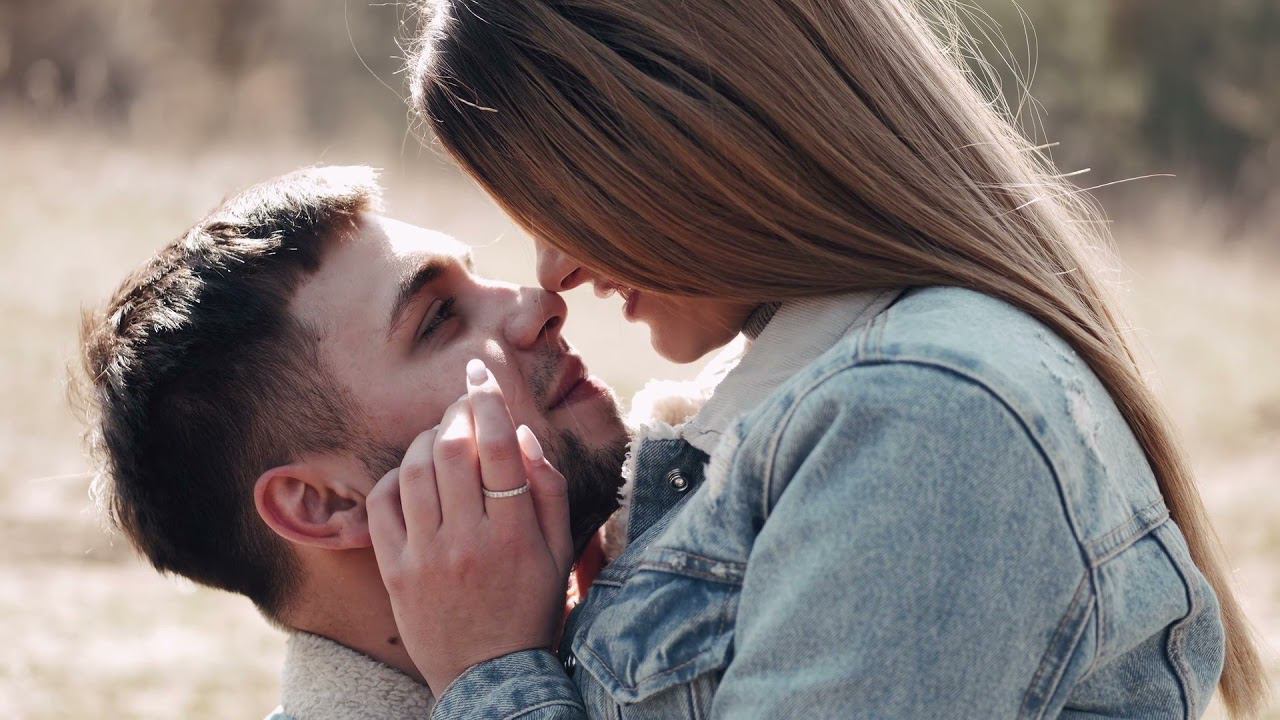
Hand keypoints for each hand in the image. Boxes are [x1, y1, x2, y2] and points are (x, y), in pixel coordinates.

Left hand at [367, 359, 573, 695]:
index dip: (489, 400)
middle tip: (462, 403)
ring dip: (426, 439)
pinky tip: (413, 475)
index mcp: (515, 534)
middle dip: (455, 412)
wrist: (490, 675)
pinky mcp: (394, 570)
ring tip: (440, 436)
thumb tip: (521, 434)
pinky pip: (382, 505)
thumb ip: (547, 489)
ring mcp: (426, 556)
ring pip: (414, 471)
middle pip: (453, 450)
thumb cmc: (532, 606)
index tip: (480, 372)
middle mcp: (468, 540)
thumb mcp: (560, 551)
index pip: (501, 448)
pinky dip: (395, 477)